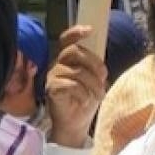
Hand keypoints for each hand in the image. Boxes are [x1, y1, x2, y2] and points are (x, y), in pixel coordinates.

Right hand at [45, 25, 107, 147]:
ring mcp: (53, 76)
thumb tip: (102, 52)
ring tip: (99, 95)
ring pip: (76, 70)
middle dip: (94, 63)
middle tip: (103, 77)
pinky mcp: (51, 89)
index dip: (76, 32)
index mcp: (67, 60)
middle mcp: (57, 65)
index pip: (66, 40)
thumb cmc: (85, 100)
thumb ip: (93, 66)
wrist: (75, 124)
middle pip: (74, 51)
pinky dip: (83, 93)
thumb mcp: (94, 80)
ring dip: (93, 83)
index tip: (90, 30)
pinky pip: (70, 84)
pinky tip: (85, 100)